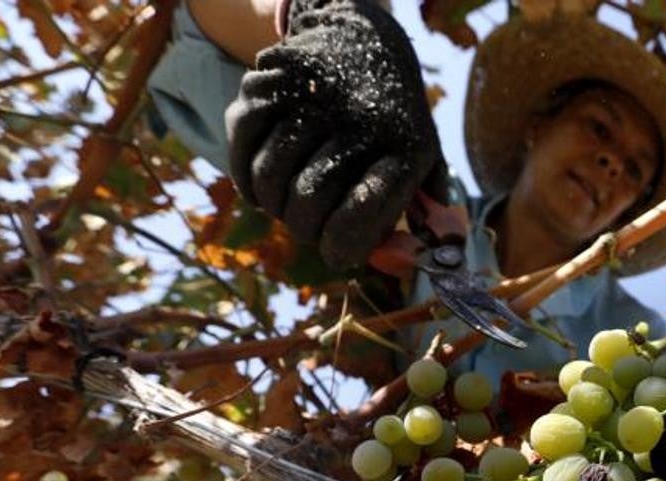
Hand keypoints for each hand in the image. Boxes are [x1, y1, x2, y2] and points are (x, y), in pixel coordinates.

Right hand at [225, 0, 446, 269]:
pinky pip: (242, 145)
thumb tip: (407, 259)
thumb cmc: (393, 119)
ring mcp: (313, 99)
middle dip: (301, 227)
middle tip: (306, 225)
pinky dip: (245, 174)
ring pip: (269, 176)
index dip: (338, 248)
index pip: (356, 220)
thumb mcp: (423, 156)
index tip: (334, 249)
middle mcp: (358, 122)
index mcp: (403, 150)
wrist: (364, 36)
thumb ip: (419, 211)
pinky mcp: (273, 81)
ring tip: (284, 201)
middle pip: (306, 202)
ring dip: (271, 201)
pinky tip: (261, 181)